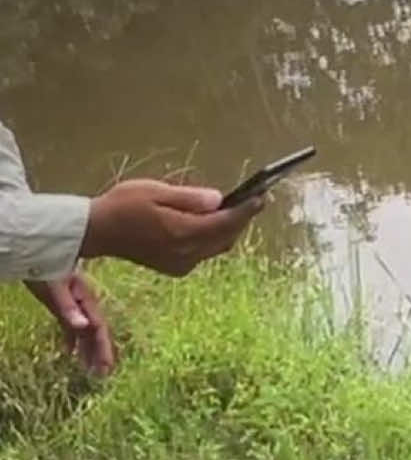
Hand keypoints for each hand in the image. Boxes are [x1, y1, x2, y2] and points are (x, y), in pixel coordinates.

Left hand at [25, 272, 115, 377]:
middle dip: (100, 354)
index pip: (99, 328)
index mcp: (86, 300)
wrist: (37, 252)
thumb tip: (84, 326)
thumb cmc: (46, 266)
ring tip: (88, 370)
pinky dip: (72, 341)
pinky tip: (69, 353)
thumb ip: (69, 306)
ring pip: (85, 332)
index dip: (104, 348)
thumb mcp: (55, 286)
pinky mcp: (63, 306)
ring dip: (87, 351)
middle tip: (102, 375)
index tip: (106, 367)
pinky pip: (72, 328)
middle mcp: (84, 305)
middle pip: (95, 332)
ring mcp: (74, 305)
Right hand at [81, 178, 263, 275]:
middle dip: (241, 220)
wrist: (100, 232)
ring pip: (217, 247)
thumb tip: (218, 200)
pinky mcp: (176, 268)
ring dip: (227, 230)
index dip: (246, 211)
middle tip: (254, 201)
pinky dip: (211, 239)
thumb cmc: (124, 205)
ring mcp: (182, 264)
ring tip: (235, 210)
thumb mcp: (156, 191)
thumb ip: (189, 198)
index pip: (225, 223)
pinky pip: (203, 254)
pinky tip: (209, 224)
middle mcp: (187, 254)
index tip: (261, 198)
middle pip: (226, 238)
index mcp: (183, 233)